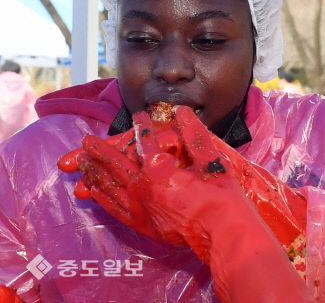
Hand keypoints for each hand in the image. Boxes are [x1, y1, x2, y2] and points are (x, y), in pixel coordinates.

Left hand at [58, 104, 305, 266]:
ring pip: (108, 185)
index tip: (138, 115)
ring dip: (95, 172)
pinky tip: (93, 191)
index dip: (141, 125)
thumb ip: (194, 135)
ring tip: (83, 163)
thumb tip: (182, 112)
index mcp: (158, 167)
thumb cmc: (220, 196)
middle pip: (114, 163)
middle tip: (86, 140)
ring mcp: (138, 206)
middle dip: (99, 150)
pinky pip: (113, 209)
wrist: (220, 233)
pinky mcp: (140, 223)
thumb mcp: (211, 161)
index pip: (145, 140)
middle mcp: (141, 186)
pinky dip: (101, 198)